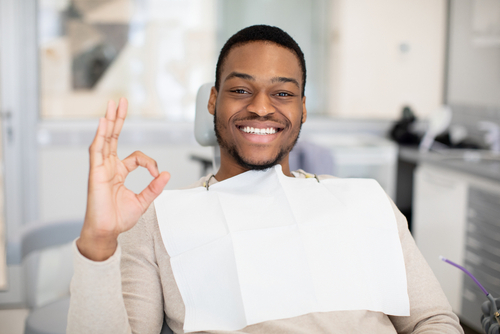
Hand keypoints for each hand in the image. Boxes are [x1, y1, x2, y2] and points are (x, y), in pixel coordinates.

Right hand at [77, 98, 169, 260]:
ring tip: (112, 104)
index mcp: (119, 172)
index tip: (157, 174)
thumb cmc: (119, 218)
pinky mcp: (95, 173)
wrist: (107, 232)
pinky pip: (97, 150)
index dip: (150, 162)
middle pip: (114, 137)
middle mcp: (109, 166)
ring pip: (105, 139)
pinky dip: (100, 135)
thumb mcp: (143, 201)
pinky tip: (103, 122)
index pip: (136, 157)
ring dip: (109, 121)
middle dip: (118, 119)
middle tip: (121, 101)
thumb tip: (167, 173)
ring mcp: (101, 168)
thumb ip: (154, 187)